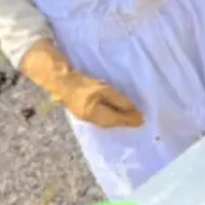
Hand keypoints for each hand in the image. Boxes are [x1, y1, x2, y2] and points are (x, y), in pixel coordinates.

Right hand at [20, 40, 143, 128]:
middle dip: (125, 122)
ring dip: (118, 121)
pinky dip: (111, 118)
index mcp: (96, 113)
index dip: (129, 120)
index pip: (116, 119)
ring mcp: (86, 117)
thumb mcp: (103, 89)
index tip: (142, 120)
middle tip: (139, 120)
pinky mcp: (84, 113)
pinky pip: (102, 119)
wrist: (62, 82)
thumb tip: (132, 109)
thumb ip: (117, 99)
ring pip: (107, 122)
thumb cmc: (83, 84)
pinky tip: (116, 115)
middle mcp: (91, 119)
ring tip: (130, 119)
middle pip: (112, 123)